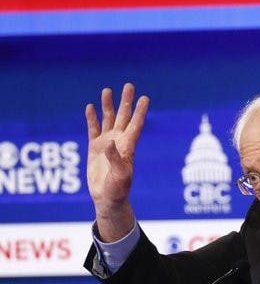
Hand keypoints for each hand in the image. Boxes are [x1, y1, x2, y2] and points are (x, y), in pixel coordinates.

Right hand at [85, 83, 147, 241]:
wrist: (107, 198)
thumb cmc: (117, 190)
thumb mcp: (119, 176)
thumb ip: (115, 160)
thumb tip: (109, 145)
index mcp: (128, 147)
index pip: (136, 125)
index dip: (140, 112)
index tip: (145, 98)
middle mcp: (119, 142)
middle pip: (124, 117)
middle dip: (126, 102)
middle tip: (129, 85)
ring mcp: (107, 144)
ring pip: (108, 120)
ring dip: (108, 106)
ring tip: (107, 90)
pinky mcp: (95, 148)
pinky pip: (93, 129)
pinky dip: (92, 118)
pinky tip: (90, 107)